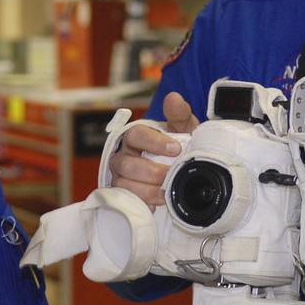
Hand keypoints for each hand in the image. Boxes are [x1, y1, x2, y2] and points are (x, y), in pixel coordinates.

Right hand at [105, 92, 198, 208]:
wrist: (181, 172)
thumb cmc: (177, 147)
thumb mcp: (183, 130)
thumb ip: (179, 114)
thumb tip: (174, 98)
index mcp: (135, 137)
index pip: (136, 134)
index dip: (154, 142)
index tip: (176, 149)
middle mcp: (123, 156)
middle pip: (126, 163)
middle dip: (150, 171)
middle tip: (170, 175)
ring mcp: (121, 177)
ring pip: (124, 184)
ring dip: (146, 190)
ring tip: (165, 194)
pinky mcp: (123, 196)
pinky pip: (125, 202)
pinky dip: (141, 204)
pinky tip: (155, 206)